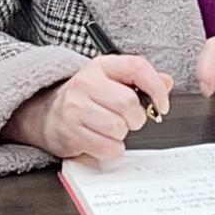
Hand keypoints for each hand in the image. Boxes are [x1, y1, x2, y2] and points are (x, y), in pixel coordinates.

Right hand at [2, 55, 172, 160]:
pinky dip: (113, 149)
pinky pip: (106, 147)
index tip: (162, 104)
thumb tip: (167, 82)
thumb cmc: (86, 97)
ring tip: (114, 129)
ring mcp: (75, 108)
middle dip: (137, 118)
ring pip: (117, 127)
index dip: (156, 88)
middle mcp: (86, 83)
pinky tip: (105, 141)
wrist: (47, 112)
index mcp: (102, 66)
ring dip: (123, 134)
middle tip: (131, 120)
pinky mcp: (71, 132)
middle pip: (128, 103)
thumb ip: (141, 79)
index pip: (137, 67)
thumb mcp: (112, 79)